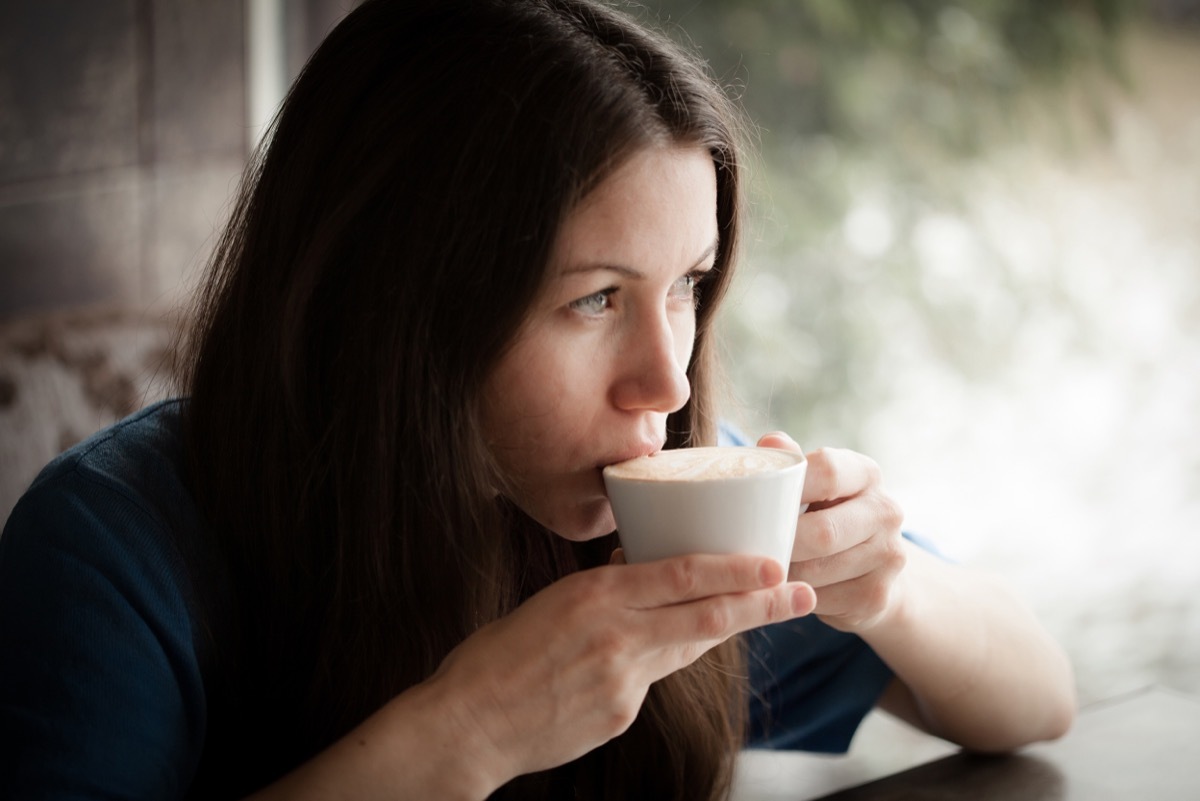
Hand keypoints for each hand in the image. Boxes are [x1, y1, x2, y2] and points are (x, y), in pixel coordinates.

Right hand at [429, 553, 815, 789]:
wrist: (471, 723)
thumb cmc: (497, 656)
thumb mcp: (549, 602)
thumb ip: (603, 592)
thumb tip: (638, 572)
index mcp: (595, 596)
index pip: (681, 575)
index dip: (734, 569)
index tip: (772, 561)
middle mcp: (618, 635)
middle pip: (707, 616)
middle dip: (762, 603)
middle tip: (801, 591)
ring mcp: (624, 680)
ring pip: (689, 647)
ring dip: (728, 629)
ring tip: (766, 612)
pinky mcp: (622, 713)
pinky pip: (656, 678)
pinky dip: (669, 659)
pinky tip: (676, 649)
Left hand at [758, 433, 905, 633]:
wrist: (871, 568)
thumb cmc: (825, 514)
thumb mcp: (812, 485)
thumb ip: (791, 463)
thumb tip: (769, 442)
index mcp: (866, 474)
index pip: (828, 472)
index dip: (790, 487)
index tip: (760, 501)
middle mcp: (886, 511)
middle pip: (823, 531)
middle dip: (782, 542)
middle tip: (751, 546)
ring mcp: (889, 555)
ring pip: (818, 570)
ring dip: (784, 573)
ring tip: (763, 567)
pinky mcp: (878, 595)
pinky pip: (822, 599)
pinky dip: (795, 595)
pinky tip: (785, 587)